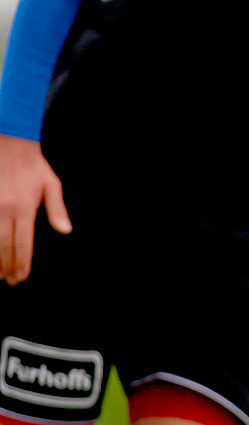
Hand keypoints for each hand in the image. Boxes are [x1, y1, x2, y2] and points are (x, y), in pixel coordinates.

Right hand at [0, 135, 71, 284]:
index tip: (21, 277)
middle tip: (10, 280)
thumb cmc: (32, 165)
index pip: (23, 243)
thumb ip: (57, 209)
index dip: (22, 263)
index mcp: (24, 208)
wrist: (9, 144)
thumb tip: (65, 230)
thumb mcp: (51, 183)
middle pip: (4, 247)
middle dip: (7, 267)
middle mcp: (5, 210)